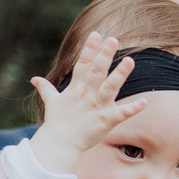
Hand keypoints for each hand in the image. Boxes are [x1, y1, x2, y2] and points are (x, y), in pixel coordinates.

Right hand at [28, 32, 145, 174]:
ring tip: (130, 61)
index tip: (96, 34)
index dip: (89, 49)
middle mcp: (86, 95)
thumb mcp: (51, 102)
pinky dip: (133, 109)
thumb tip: (34, 79)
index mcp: (76, 89)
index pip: (83, 64)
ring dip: (119, 75)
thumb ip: (46, 89)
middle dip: (104, 55)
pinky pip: (121, 114)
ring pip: (109, 88)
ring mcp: (96, 107)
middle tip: (113, 39)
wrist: (59, 144)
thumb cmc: (57, 123)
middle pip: (96, 71)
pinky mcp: (105, 121)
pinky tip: (145, 102)